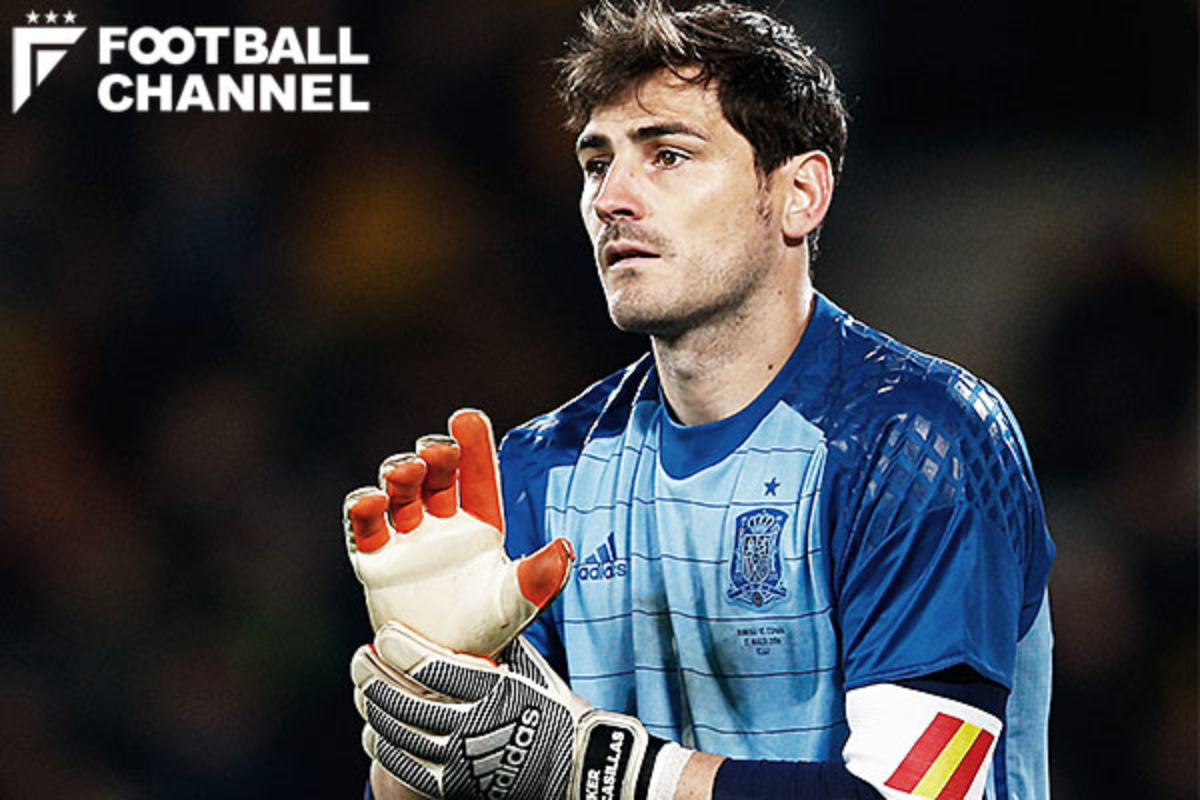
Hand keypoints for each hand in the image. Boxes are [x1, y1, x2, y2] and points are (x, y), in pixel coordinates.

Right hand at [343, 409, 573, 656]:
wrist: (444, 670)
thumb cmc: (487, 630)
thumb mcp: (519, 602)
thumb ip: (541, 576)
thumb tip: (565, 548)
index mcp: (480, 524)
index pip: (476, 475)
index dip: (473, 445)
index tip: (466, 417)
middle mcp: (442, 524)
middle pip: (435, 475)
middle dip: (434, 455)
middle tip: (436, 452)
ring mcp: (407, 540)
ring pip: (399, 491)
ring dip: (399, 474)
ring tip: (406, 470)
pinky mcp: (375, 561)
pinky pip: (363, 526)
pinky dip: (363, 508)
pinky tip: (371, 500)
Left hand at [352, 624, 651, 799]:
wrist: (574, 761)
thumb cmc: (550, 704)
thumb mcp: (529, 663)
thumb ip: (495, 638)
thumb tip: (467, 600)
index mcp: (493, 689)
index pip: (429, 667)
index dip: (398, 648)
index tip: (383, 634)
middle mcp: (474, 726)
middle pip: (403, 700)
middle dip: (373, 676)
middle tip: (360, 659)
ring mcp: (462, 760)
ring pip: (398, 733)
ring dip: (373, 708)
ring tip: (363, 688)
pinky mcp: (454, 784)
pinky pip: (405, 766)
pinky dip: (383, 746)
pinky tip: (373, 729)